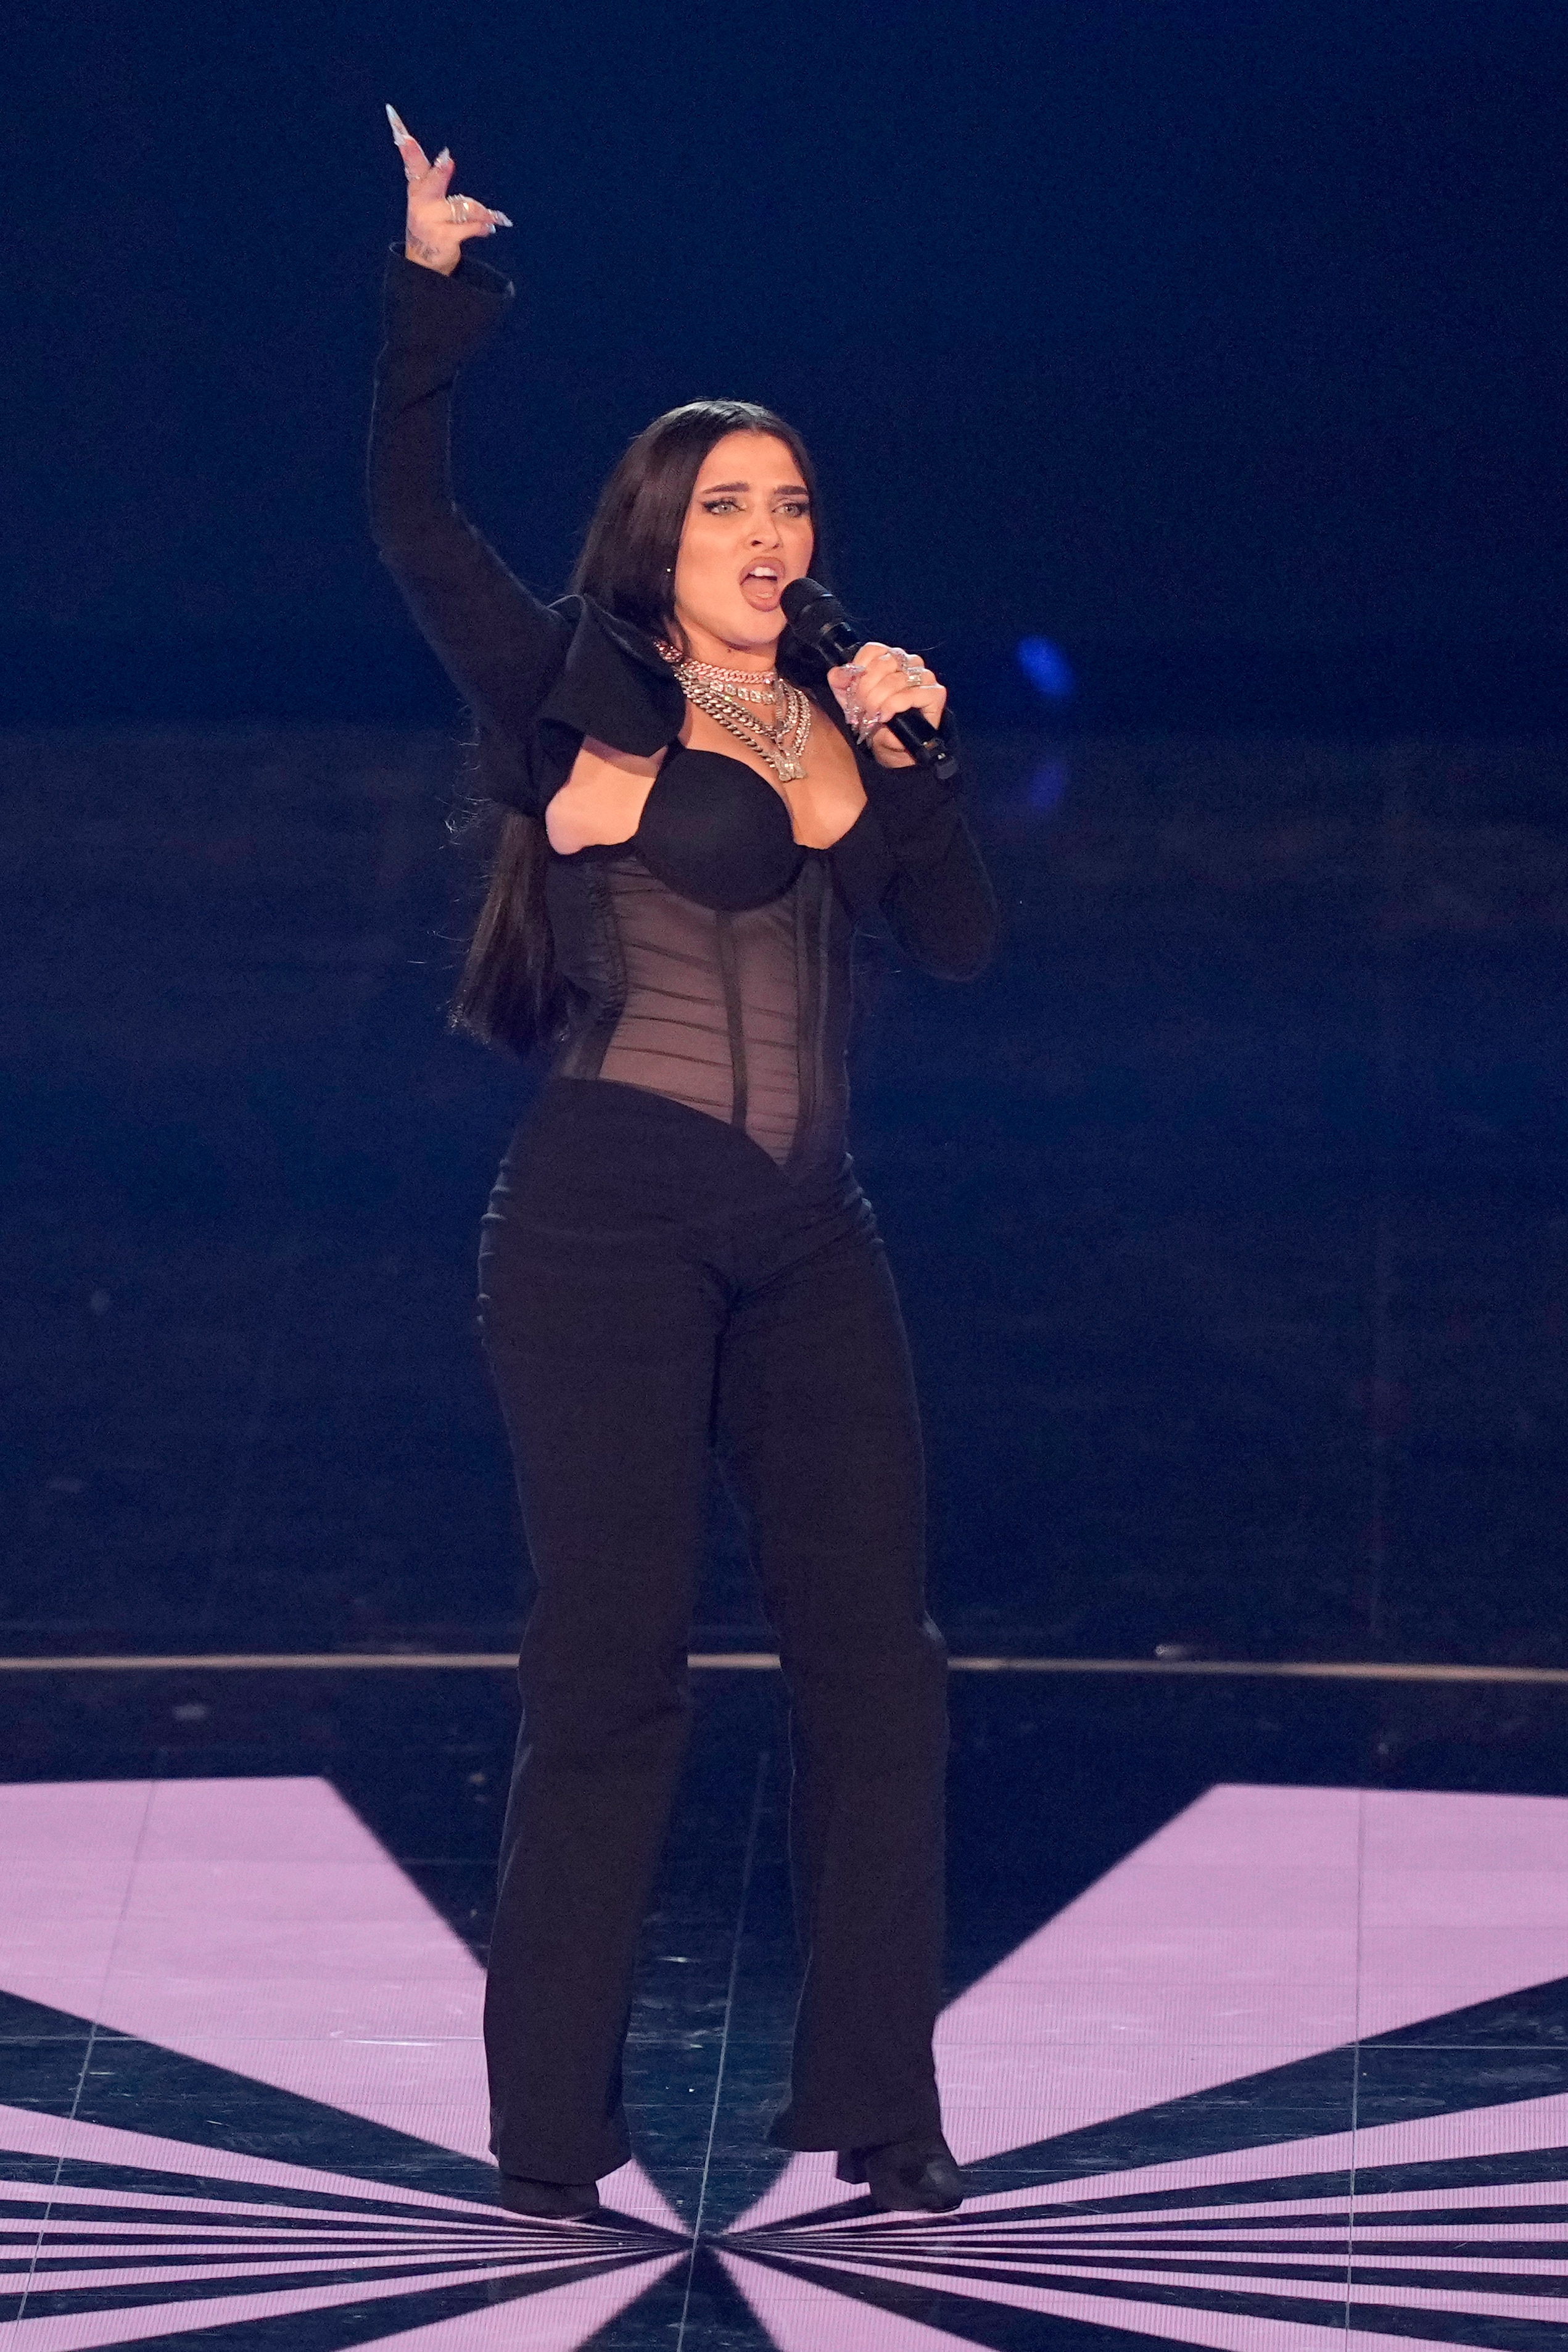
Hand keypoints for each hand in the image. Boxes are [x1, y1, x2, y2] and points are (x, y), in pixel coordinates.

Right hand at [385, 105, 511, 275]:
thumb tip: (446, 157)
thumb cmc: (430, 224)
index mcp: (417, 190)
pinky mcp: (445, 238)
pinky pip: (471, 227)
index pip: (412, 164)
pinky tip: (490, 229)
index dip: (408, 149)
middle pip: (434, 182)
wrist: (425, 265)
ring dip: (482, 212)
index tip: (403, 134)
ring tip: (495, 217)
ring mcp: (432, 222)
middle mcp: (421, 204)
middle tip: (447, 160)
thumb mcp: (426, 200)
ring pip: (463, 207)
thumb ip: (434, 177)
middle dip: (440, 172)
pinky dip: (483, 227)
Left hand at [826, 643, 946, 766]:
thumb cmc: (876, 720)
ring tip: (872, 715)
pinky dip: (894, 705)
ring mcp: (924, 676)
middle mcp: (909, 662)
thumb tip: (837, 673)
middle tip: (862, 707)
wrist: (893, 747)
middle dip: (866, 689)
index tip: (853, 689)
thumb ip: (841, 684)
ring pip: (895, 680)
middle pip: (883, 664)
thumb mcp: (851, 701)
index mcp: (890, 658)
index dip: (859, 669)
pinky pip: (911, 694)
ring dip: (878, 700)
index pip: (873, 650)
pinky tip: (886, 716)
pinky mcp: (935, 693)